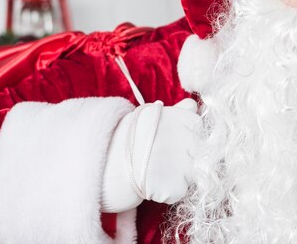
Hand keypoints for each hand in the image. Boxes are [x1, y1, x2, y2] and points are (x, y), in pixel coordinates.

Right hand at [101, 98, 199, 212]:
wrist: (95, 167)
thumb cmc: (122, 143)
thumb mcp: (148, 118)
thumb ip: (176, 112)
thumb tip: (193, 104)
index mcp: (176, 116)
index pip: (198, 125)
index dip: (187, 135)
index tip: (169, 139)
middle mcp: (181, 135)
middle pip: (201, 150)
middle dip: (187, 157)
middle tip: (160, 159)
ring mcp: (178, 160)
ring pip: (194, 172)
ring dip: (178, 176)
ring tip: (154, 172)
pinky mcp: (172, 185)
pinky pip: (181, 191)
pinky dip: (168, 193)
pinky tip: (151, 185)